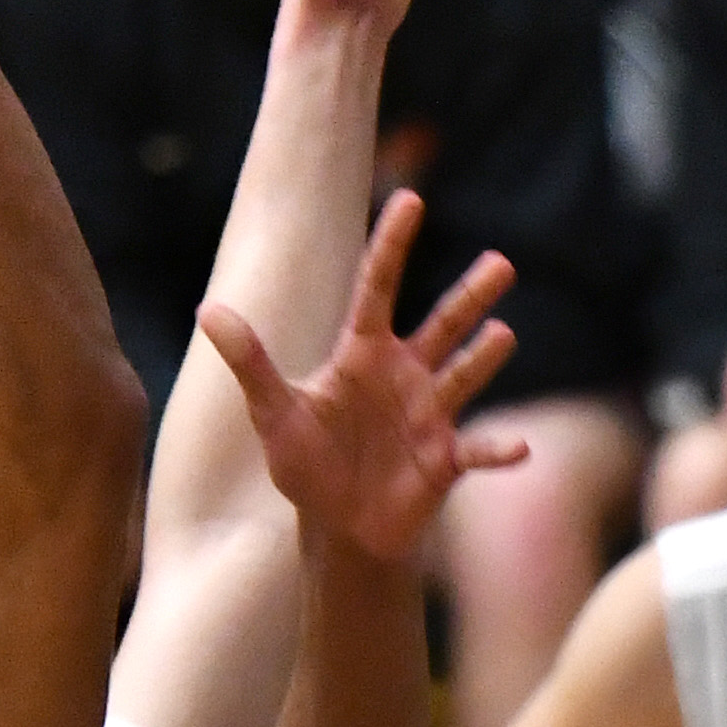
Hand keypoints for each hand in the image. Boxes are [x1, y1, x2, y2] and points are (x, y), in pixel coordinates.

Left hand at [198, 192, 523, 568]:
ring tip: (503, 334)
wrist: (338, 528)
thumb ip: (249, 362)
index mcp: (363, 354)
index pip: (378, 287)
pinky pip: (477, 451)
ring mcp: (431, 415)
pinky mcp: (446, 460)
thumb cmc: (306, 464)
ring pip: (465, 376)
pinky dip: (497, 450)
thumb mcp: (273, 412)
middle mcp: (405, 374)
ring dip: (483, 358)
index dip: (393, 244)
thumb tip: (207, 310)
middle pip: (442, 324)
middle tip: (502, 262)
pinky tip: (519, 447)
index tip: (411, 198)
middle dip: (471, 294)